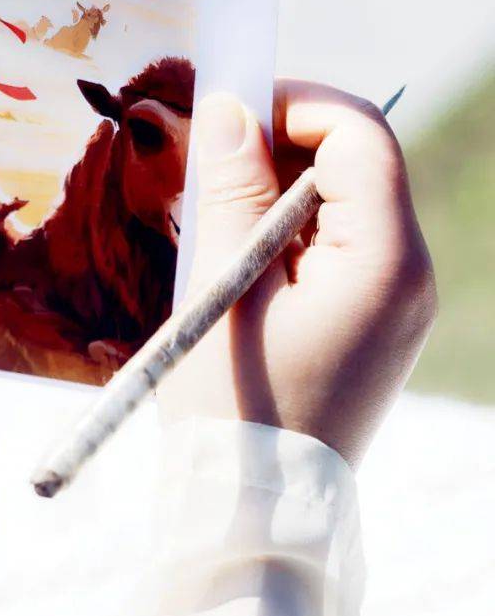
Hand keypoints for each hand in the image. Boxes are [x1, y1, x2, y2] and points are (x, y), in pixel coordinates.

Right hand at [158, 81, 436, 467]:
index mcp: (385, 260)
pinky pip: (338, 242)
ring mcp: (396, 300)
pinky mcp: (373, 320)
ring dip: (277, 186)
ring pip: (343, 199)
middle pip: (355, 161)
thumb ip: (232, 187)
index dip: (297, 105)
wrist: (255, 510)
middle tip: (208, 159)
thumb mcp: (223, 283)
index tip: (231, 111)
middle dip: (280, 144)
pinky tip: (237, 258)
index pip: (359, 135)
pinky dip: (286, 228)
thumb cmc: (234, 403)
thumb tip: (229, 106)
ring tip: (213, 217)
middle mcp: (408, 273)